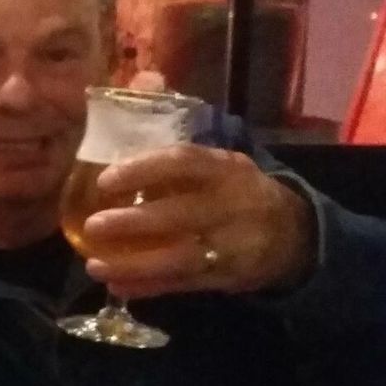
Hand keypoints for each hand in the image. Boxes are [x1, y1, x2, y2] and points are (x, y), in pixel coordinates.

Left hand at [81, 144, 315, 299]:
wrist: (294, 234)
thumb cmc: (238, 190)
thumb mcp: (220, 162)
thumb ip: (177, 148)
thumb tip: (134, 98)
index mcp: (225, 169)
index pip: (184, 162)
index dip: (143, 169)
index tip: (105, 180)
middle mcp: (231, 206)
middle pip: (179, 215)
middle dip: (132, 223)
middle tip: (92, 225)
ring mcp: (231, 245)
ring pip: (179, 257)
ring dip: (133, 264)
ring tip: (93, 266)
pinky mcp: (227, 276)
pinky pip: (183, 283)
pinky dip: (149, 287)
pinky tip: (117, 287)